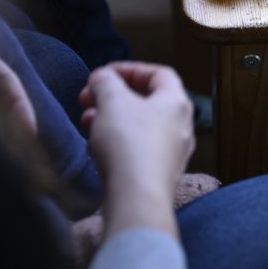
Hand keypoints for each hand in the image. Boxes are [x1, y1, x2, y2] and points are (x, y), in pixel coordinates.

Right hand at [78, 61, 193, 238]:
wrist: (136, 199)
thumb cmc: (128, 142)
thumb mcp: (112, 101)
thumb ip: (106, 81)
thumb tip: (103, 77)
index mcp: (177, 102)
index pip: (159, 73)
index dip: (130, 69)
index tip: (103, 74)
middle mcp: (181, 126)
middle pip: (147, 100)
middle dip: (114, 96)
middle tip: (88, 99)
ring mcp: (172, 153)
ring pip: (139, 126)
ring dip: (111, 119)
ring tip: (86, 121)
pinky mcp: (158, 175)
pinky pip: (137, 149)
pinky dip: (117, 141)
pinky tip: (96, 147)